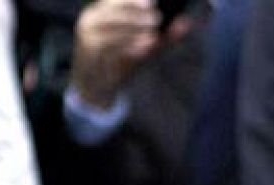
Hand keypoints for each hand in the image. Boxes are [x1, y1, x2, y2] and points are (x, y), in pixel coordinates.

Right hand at [70, 0, 191, 109]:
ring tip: (152, 36)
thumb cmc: (122, 63)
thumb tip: (186, 23)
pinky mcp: (87, 50)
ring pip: (111, 25)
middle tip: (156, 20)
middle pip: (115, 10)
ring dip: (132, 28)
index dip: (134, 0)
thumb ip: (164, 37)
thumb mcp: (146, 49)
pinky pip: (107, 44)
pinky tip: (143, 48)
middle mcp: (92, 17)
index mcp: (104, 11)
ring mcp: (87, 33)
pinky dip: (126, 45)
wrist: (97, 87)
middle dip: (136, 14)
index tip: (153, 3)